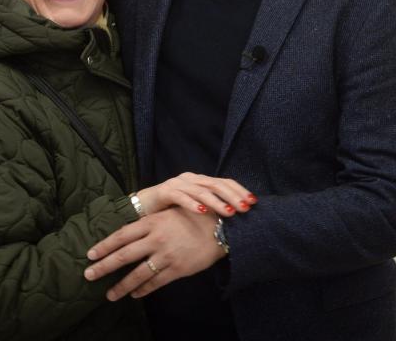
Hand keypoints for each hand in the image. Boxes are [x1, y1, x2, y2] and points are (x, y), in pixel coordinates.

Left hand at [83, 207, 224, 300]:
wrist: (220, 228)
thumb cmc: (193, 217)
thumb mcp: (168, 214)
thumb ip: (149, 224)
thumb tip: (128, 233)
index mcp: (152, 223)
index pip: (121, 236)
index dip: (104, 246)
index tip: (90, 254)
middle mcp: (156, 239)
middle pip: (124, 255)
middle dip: (104, 267)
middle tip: (88, 275)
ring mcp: (166, 256)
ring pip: (138, 274)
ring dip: (121, 286)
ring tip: (109, 294)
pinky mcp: (177, 269)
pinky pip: (156, 282)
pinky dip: (143, 290)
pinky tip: (134, 294)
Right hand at [137, 172, 256, 216]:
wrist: (142, 209)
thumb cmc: (172, 211)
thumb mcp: (194, 208)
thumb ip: (211, 208)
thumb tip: (236, 217)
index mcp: (200, 181)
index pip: (224, 182)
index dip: (239, 190)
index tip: (253, 202)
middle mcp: (191, 179)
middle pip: (216, 184)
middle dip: (233, 196)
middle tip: (246, 208)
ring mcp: (177, 183)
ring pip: (201, 190)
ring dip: (217, 202)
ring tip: (229, 212)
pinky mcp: (164, 191)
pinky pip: (180, 196)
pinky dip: (192, 204)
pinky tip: (202, 212)